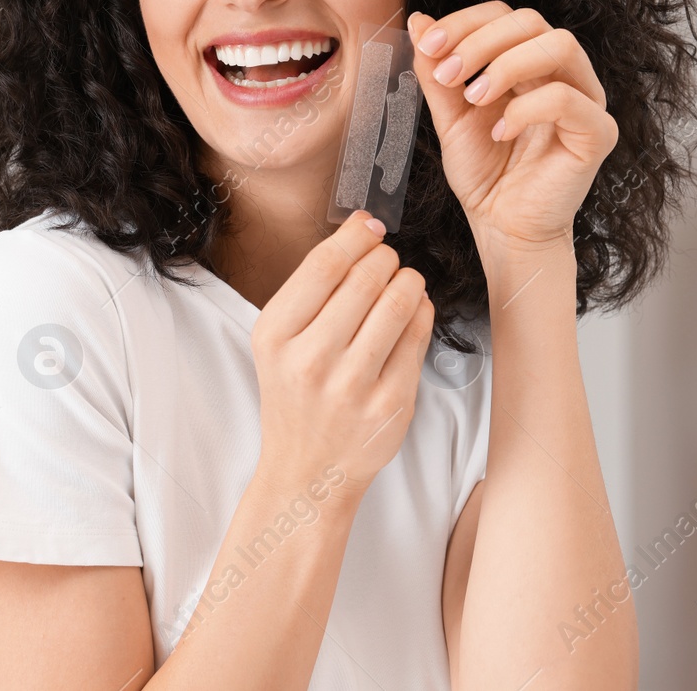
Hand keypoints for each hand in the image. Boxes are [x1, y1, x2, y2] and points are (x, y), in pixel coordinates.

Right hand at [250, 209, 435, 499]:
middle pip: (364, 279)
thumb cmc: (296, 396)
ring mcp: (352, 386)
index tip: (369, 225)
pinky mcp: (390, 404)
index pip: (323, 265)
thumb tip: (362, 228)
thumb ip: (313, 290)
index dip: (355, 236)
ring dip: (408, 280)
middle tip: (387, 258)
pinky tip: (415, 309)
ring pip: (398, 303)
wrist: (307, 471)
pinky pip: (417, 337)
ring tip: (404, 281)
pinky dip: (422, 311)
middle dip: (384, 257)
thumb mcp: (280, 342)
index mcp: (275, 336)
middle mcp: (310, 360)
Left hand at [407, 4, 617, 255]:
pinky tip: (501, 131)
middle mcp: (563, 73)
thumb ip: (437, 73)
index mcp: (529, 63)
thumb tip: (419, 22)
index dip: (466, 23)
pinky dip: (527, 109)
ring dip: (506, 64)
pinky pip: (568, 100)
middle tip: (447, 73)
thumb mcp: (449, 116)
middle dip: (480, 41)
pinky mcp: (597, 133)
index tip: (429, 45)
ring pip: (560, 46)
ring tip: (473, 97)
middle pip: (532, 22)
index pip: (505, 16)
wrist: (502, 226)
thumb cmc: (484, 173)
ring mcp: (585, 100)